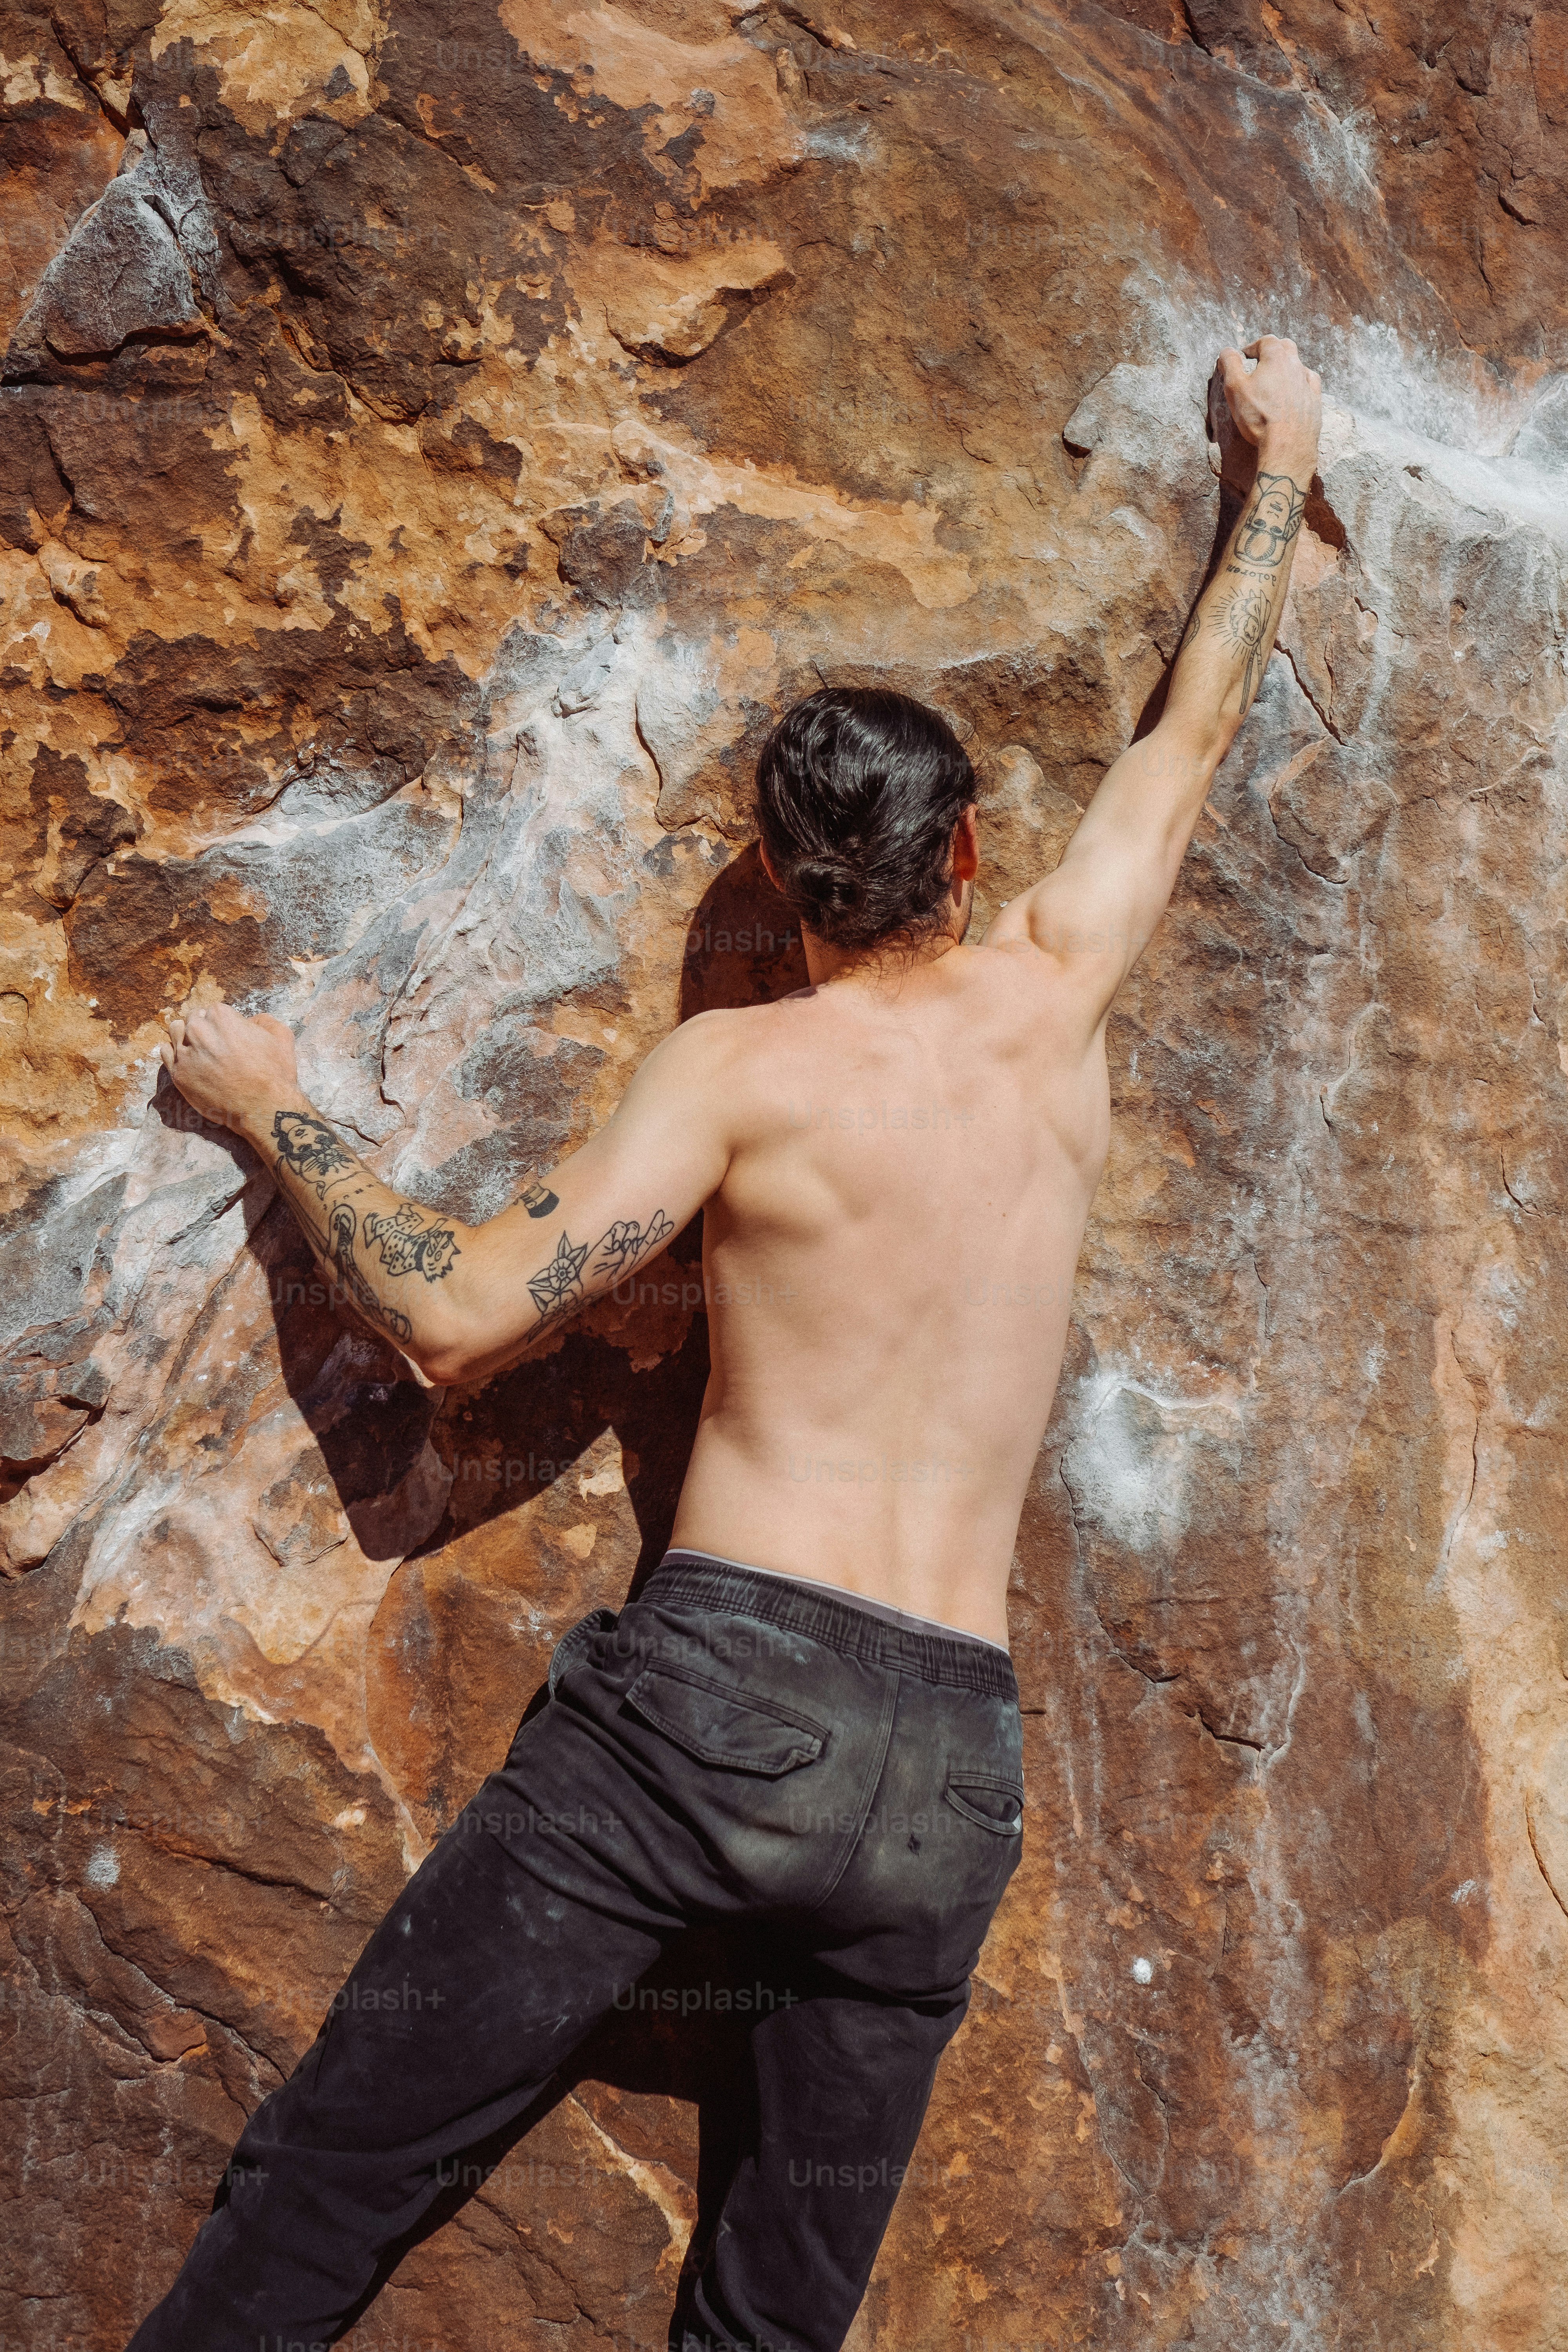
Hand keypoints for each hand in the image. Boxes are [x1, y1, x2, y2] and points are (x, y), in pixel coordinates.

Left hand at [159, 1003, 301, 1137]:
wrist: (263, 1108)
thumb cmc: (274, 1073)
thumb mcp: (281, 1036)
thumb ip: (263, 1019)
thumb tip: (250, 1021)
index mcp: (221, 1016)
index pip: (213, 1010)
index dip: (223, 1023)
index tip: (230, 1036)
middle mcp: (198, 1030)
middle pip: (193, 1019)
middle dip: (204, 1028)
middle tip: (216, 1045)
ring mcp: (185, 1052)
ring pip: (175, 1031)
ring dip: (186, 1037)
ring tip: (199, 1050)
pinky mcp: (178, 1073)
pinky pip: (165, 1052)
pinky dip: (174, 1053)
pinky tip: (188, 1060)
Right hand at [1216, 335, 1320, 464]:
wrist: (1287, 444)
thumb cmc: (1259, 416)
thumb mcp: (1234, 388)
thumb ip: (1229, 364)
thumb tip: (1227, 351)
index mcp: (1276, 357)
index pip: (1265, 341)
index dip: (1253, 346)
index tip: (1244, 356)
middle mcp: (1295, 364)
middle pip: (1285, 347)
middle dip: (1272, 350)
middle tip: (1260, 362)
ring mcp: (1307, 381)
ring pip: (1298, 364)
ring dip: (1286, 366)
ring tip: (1275, 379)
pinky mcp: (1315, 398)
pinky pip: (1309, 382)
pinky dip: (1300, 381)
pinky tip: (1294, 390)